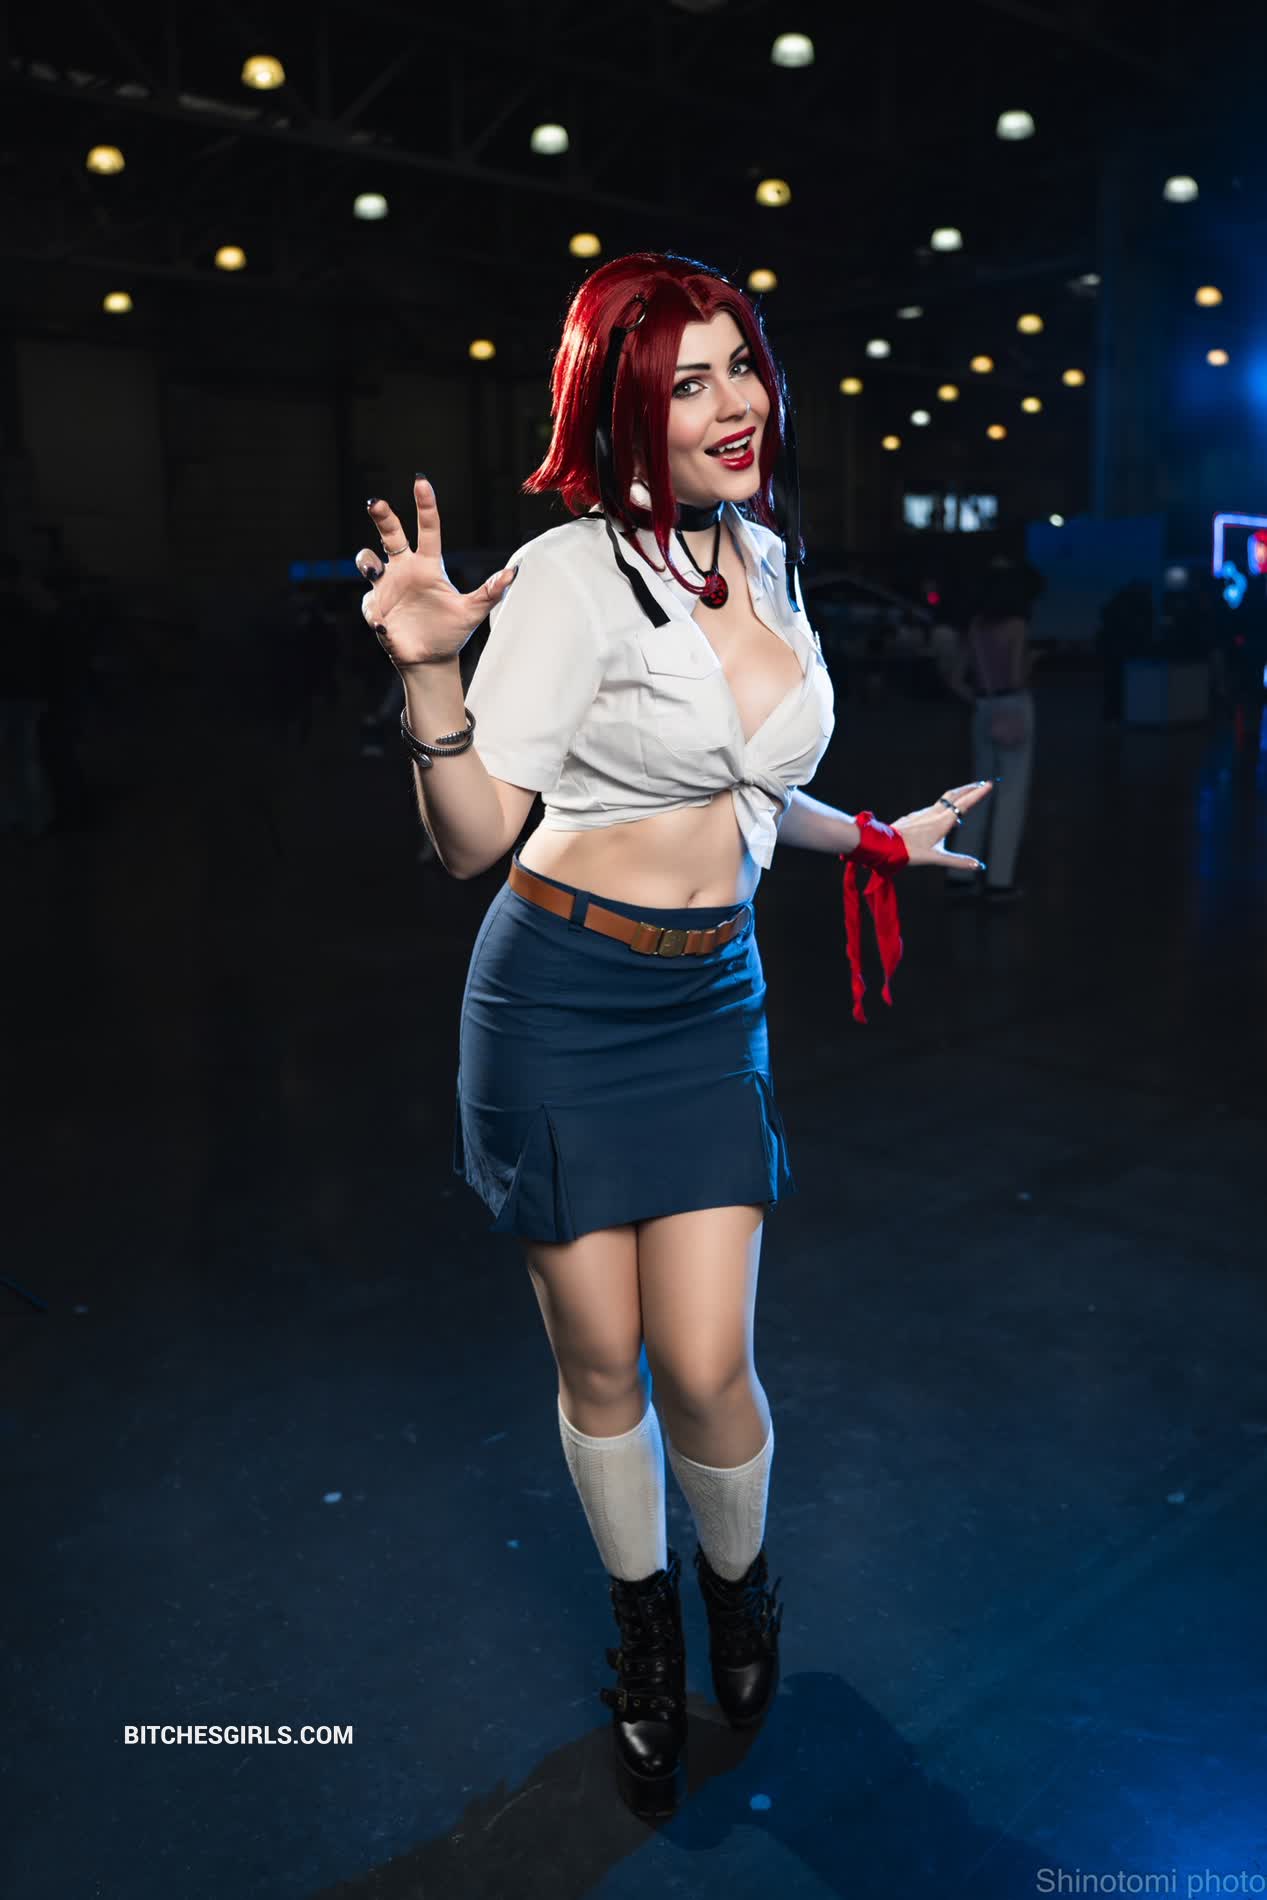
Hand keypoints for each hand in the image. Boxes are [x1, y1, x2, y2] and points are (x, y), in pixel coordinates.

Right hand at [353, 477, 517, 669]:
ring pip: (368, 560)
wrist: (431, 658)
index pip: (427, 529)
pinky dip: (376, 614)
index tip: (421, 482)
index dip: (425, 506)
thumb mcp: (473, 611)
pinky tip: (386, 626)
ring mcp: (387, 587)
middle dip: (382, 517)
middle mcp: (405, 569)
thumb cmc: (451, 631)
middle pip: (390, 534)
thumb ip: (491, 592)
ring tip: (374, 569)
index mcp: (429, 565)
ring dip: (367, 561)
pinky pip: (369, 604)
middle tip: (375, 502)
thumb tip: (514, 573)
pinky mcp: (374, 608)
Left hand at [891, 780, 992, 871]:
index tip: (990, 784)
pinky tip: (942, 813)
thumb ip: (958, 861)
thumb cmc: (910, 852)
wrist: (884, 844)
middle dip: (970, 788)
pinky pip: (933, 807)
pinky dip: (944, 805)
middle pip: (955, 795)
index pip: (965, 804)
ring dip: (958, 794)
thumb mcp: (936, 858)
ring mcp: (923, 813)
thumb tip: (978, 866)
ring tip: (967, 795)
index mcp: (943, 821)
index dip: (978, 794)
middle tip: (982, 783)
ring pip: (944, 800)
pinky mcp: (915, 816)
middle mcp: (934, 813)